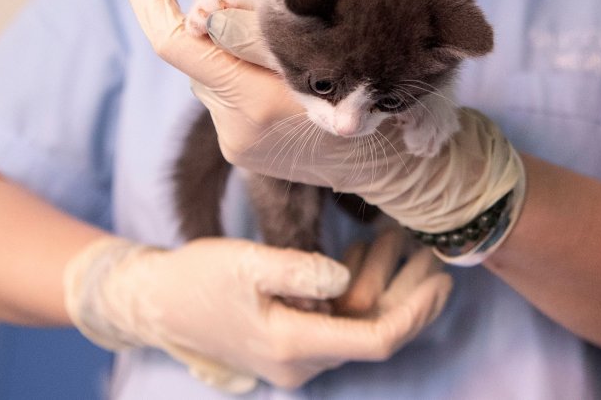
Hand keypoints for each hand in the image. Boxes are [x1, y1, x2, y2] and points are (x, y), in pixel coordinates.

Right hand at [63, 232, 451, 391]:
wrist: (158, 302)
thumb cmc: (198, 279)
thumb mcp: (245, 264)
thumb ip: (298, 270)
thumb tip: (345, 278)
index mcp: (294, 345)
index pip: (374, 339)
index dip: (415, 313)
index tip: (443, 281)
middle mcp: (302, 360)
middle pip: (374, 331)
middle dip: (409, 292)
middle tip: (434, 252)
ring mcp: (298, 354)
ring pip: (360, 323)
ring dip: (384, 283)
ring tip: (401, 239)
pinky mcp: (294, 340)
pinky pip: (340, 319)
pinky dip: (358, 287)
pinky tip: (365, 250)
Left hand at [118, 0, 523, 238]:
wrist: (390, 166)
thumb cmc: (373, 99)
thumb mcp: (331, 53)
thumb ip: (264, 29)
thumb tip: (204, 10)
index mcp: (258, 102)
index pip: (176, 40)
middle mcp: (236, 127)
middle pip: (201, 47)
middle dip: (220, 21)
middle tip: (250, 2)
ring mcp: (235, 141)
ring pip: (213, 67)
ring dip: (237, 49)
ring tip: (288, 55)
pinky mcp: (239, 148)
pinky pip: (225, 91)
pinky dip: (245, 72)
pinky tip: (281, 78)